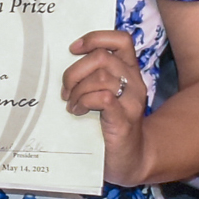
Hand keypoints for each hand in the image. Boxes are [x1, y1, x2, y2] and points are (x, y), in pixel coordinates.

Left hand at [63, 29, 148, 184]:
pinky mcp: (124, 121)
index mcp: (130, 72)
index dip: (95, 38)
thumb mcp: (105, 95)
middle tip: (66, 90)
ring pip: (101, 77)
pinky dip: (85, 101)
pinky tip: (78, 111)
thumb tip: (63, 64)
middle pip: (102, 57)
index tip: (73, 49)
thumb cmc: (112, 126)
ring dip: (78, 89)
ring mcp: (131, 102)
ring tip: (72, 104)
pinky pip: (103, 98)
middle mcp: (135, 83)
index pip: (120, 39)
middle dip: (75, 71)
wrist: (132, 161)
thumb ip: (93, 77)